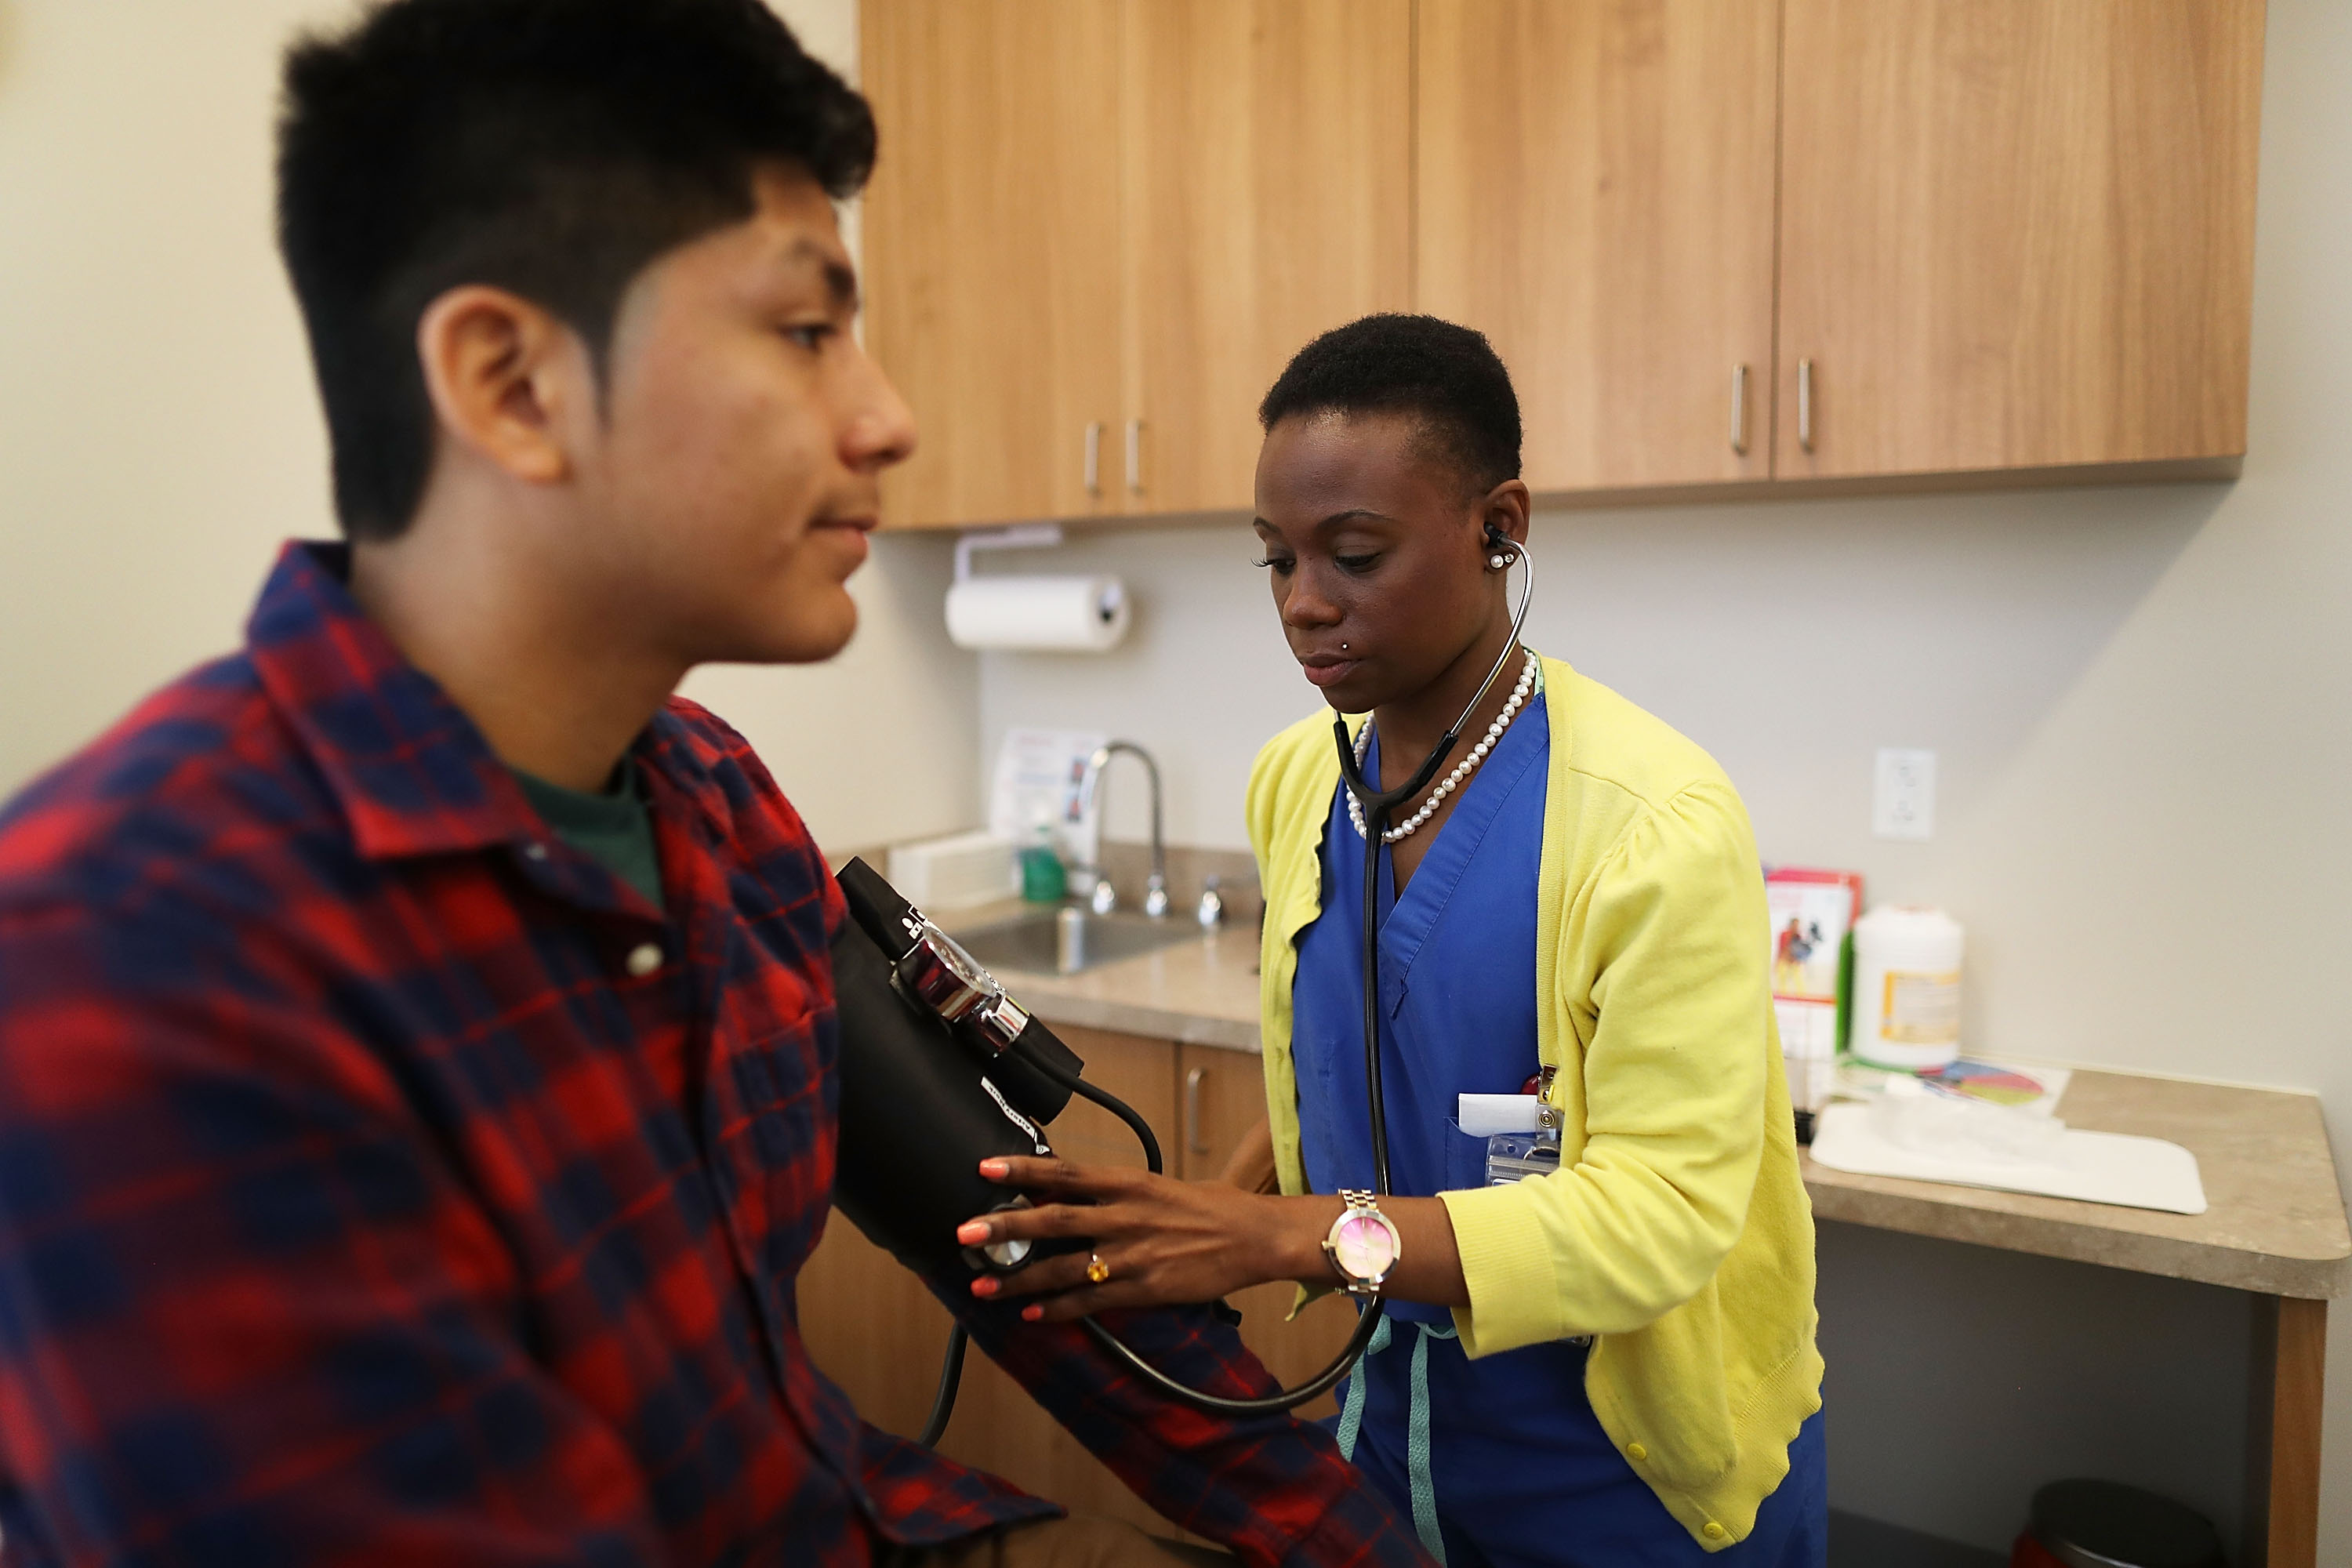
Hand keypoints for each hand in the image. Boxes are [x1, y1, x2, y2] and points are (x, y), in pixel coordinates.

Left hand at [956, 1155, 1331, 1322]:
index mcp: (1129, 1183)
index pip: (1066, 1172)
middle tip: (966, 1232)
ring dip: (1020, 1279)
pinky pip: (1092, 1301)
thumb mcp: (1157, 1186)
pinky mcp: (1144, 1289)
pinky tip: (1030, 1314)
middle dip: (1005, 1227)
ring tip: (982, 1285)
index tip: (985, 1167)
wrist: (1254, 1238)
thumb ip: (1112, 1191)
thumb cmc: (1208, 1208)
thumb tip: (1063, 1191)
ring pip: (1064, 1268)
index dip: (1023, 1169)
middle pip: (1053, 1220)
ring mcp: (1133, 1255)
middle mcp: (1125, 1216)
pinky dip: (1058, 1309)